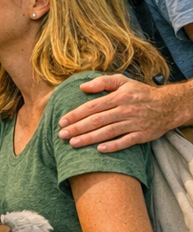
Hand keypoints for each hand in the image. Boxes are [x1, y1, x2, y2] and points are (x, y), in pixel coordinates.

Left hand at [57, 74, 191, 150]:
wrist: (168, 105)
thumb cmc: (141, 92)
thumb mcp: (123, 81)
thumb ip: (102, 82)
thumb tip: (82, 87)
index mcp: (119, 97)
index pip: (92, 107)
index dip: (76, 114)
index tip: (62, 121)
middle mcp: (125, 110)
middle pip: (97, 121)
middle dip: (78, 128)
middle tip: (62, 135)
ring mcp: (134, 123)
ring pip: (108, 132)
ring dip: (90, 138)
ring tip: (73, 143)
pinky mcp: (142, 135)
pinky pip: (126, 142)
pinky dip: (113, 146)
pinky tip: (99, 150)